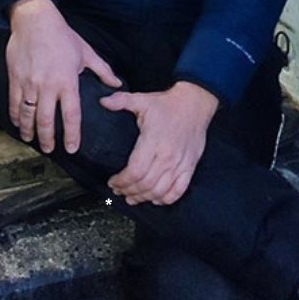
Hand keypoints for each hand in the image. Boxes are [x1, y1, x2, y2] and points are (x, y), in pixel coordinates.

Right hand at [6, 0, 120, 153]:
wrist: (34, 20)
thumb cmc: (62, 35)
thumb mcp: (86, 52)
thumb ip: (102, 70)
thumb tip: (116, 84)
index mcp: (67, 81)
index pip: (71, 115)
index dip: (72, 135)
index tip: (72, 148)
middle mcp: (47, 86)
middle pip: (46, 120)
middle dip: (48, 139)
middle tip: (50, 150)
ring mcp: (29, 83)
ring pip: (28, 114)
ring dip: (29, 131)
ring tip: (31, 140)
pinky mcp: (15, 78)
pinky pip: (14, 102)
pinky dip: (15, 115)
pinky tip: (18, 123)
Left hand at [100, 81, 218, 204]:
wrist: (195, 103)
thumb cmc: (167, 104)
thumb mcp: (142, 100)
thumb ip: (121, 101)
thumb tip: (103, 101)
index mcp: (153, 141)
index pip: (135, 171)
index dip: (122, 181)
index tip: (112, 182)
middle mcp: (167, 156)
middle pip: (145, 184)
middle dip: (128, 191)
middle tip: (118, 191)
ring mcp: (180, 163)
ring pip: (160, 191)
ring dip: (144, 197)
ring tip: (132, 198)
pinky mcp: (190, 167)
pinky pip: (179, 190)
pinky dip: (167, 199)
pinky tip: (156, 200)